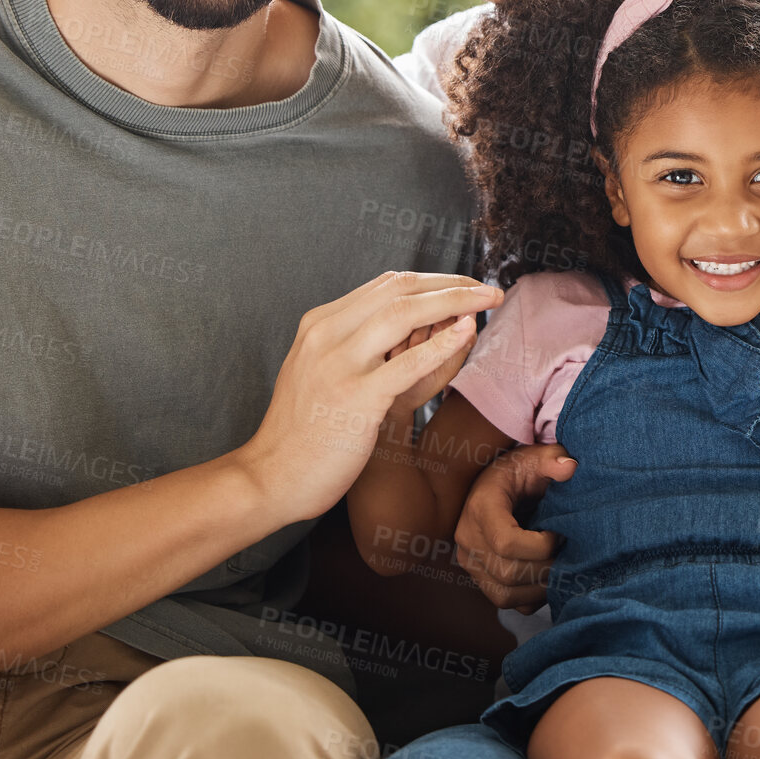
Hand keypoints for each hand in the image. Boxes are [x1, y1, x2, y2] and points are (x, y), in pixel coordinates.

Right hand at [239, 272, 503, 522]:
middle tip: (486, 290)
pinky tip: (467, 333)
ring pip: (405, 313)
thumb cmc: (301, 432)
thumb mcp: (317, 370)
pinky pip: (407, 363)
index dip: (432, 280)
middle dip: (451, 284)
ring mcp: (340, 365)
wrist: (270, 477)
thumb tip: (403, 329)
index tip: (463, 286)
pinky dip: (441, 344)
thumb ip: (352, 346)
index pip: (385, 285)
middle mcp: (327, 335)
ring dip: (455, 302)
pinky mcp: (356, 398)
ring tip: (489, 302)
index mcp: (320, 324)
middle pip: (399, 289)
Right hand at [453, 443, 576, 610]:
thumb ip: (552, 459)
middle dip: (545, 568)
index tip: (558, 533)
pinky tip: (545, 576)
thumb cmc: (518, 472)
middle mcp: (468, 538)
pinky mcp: (479, 578)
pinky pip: (507, 602)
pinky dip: (531, 597)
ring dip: (539, 586)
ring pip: (506, 594)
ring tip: (558, 565)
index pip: (506, 543)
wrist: (499, 485)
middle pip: (508, 573)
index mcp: (480, 507)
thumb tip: (570, 468)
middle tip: (566, 552)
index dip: (540, 546)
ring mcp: (470, 561)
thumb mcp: (534, 458)